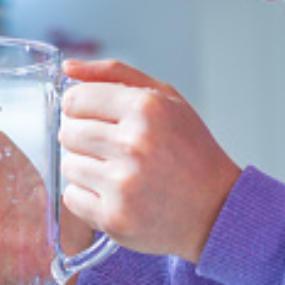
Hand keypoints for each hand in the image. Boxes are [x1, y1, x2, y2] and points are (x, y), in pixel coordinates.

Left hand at [58, 59, 240, 262]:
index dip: (81, 109)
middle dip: (85, 140)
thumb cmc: (191, 151)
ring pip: (68, 166)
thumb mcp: (166, 99)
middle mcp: (133, 144)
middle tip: (114, 150)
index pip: (75, 100)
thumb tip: (68, 67)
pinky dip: (88, 197)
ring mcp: (123, 184)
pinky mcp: (114, 217)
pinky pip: (71, 198)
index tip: (95, 118)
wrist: (217, 209)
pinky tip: (116, 195)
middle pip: (68, 133)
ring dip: (87, 169)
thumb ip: (115, 75)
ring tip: (119, 174)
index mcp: (146, 108)